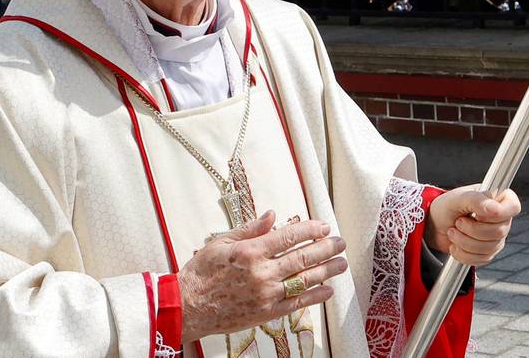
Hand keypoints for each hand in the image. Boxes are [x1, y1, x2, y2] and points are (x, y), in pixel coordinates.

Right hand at [178, 211, 346, 341]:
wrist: (188, 307)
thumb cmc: (201, 274)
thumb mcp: (220, 243)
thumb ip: (249, 229)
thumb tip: (272, 216)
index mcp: (250, 252)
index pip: (288, 236)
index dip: (309, 230)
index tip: (323, 226)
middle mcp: (262, 272)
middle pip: (302, 257)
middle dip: (325, 248)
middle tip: (340, 242)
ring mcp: (266, 294)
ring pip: (304, 280)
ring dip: (326, 270)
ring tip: (341, 263)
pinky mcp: (267, 312)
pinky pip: (296, 303)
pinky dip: (315, 296)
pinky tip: (327, 289)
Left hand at [425, 185, 519, 266]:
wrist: (434, 226)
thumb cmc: (446, 207)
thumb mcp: (457, 199)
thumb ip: (476, 200)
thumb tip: (495, 209)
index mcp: (498, 198)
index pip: (513, 206)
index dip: (498, 214)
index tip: (477, 215)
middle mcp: (501, 218)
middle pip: (500, 231)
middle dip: (473, 230)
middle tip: (458, 222)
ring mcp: (496, 237)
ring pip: (490, 248)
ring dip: (465, 242)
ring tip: (452, 232)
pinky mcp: (488, 252)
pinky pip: (482, 259)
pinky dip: (464, 254)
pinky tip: (455, 245)